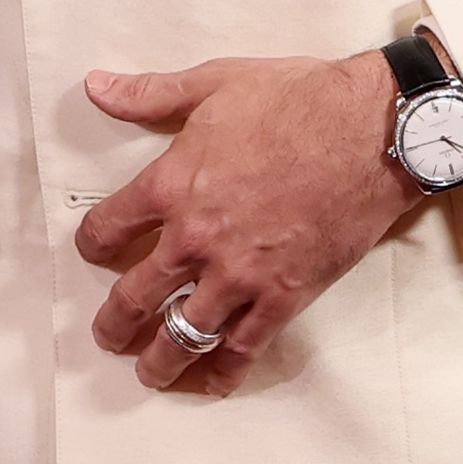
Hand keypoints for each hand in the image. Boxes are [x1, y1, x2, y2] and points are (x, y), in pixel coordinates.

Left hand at [76, 51, 418, 398]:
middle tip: (106, 335)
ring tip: (148, 372)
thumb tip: (97, 87)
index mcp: (172, 184)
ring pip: (183, 334)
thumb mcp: (213, 82)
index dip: (93, 242)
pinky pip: (244, 348)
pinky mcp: (284, 296)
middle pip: (136, 295)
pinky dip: (223, 372)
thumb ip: (150, 94)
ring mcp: (239, 274)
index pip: (108, 227)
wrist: (369, 130)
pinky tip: (210, 381)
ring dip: (159, 360)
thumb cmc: (294, 99)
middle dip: (114, 322)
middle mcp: (196, 238)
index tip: (94, 249)